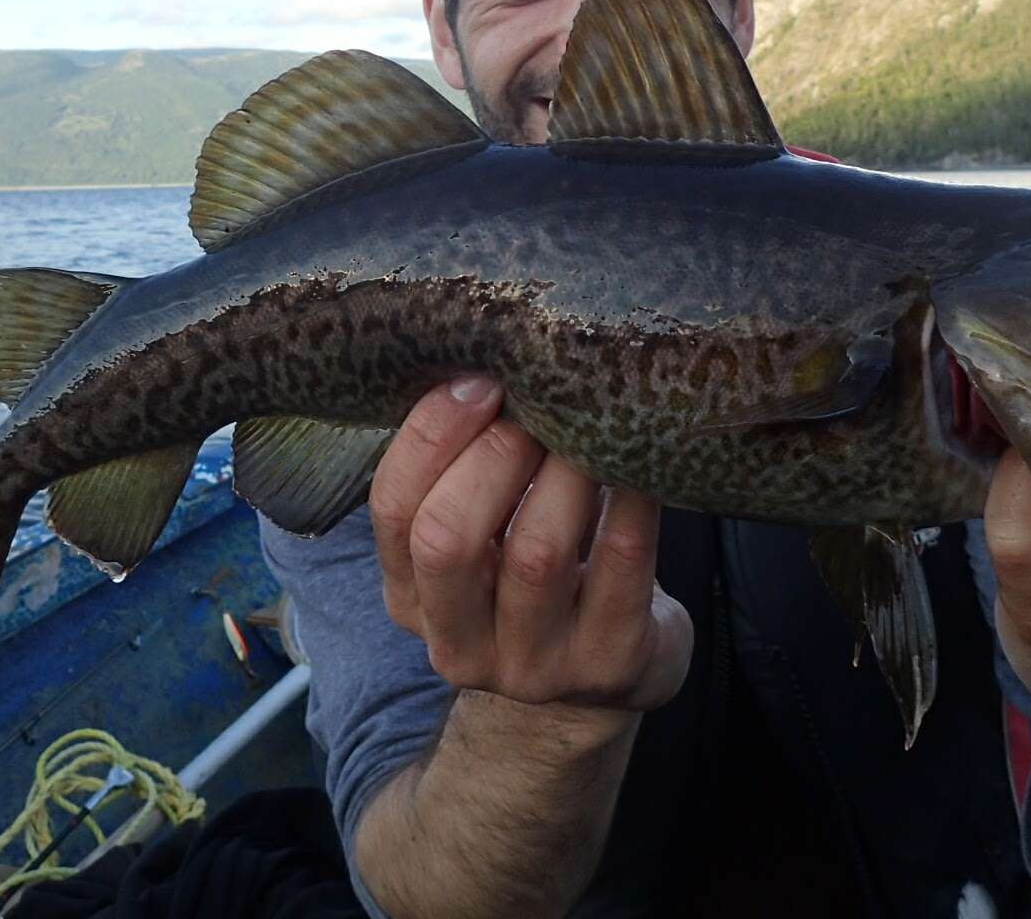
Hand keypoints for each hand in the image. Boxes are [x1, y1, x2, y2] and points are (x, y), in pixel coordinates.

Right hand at [368, 376, 694, 715]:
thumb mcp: (481, 536)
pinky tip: (639, 461)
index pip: (391, 512)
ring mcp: (534, 666)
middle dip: (491, 455)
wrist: (604, 673)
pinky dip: (630, 499)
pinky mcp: (611, 664)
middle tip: (535, 406)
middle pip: (446, 540)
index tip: (478, 382)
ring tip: (589, 423)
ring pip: (537, 553)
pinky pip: (621, 564)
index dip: (429, 437)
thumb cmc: (534, 574)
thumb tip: (486, 357)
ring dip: (564, 470)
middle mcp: (458, 645)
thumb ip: (465, 472)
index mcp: (410, 599)